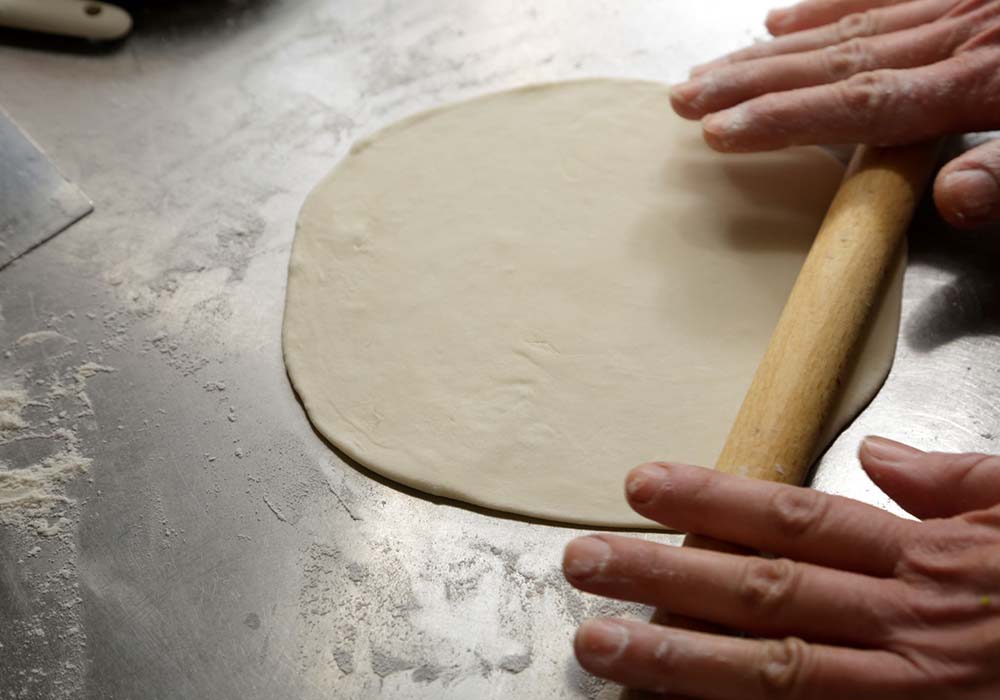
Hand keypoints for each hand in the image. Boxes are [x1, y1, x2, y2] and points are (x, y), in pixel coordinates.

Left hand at [563, 436, 999, 697]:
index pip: (797, 517)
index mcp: (928, 560)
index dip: (713, 500)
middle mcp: (904, 626)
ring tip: (601, 646)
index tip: (639, 486)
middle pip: (763, 594)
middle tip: (581, 564)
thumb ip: (959, 484)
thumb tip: (878, 458)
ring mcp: (908, 694)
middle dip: (664, 578)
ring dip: (680, 662)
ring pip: (775, 674)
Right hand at [670, 0, 999, 227]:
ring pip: (841, 30)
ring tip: (708, 71)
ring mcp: (950, 4)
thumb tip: (951, 199)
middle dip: (750, 83)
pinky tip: (779, 20)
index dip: (786, 118)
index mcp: (977, 84)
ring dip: (768, 54)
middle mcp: (950, 38)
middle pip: (831, 64)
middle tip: (685, 99)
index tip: (722, 131)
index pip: (860, 105)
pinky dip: (823, 6)